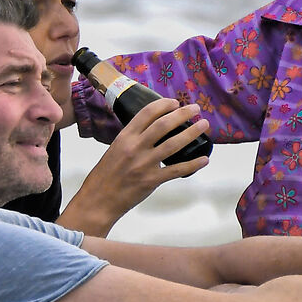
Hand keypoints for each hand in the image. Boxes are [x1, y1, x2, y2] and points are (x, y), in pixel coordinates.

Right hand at [59, 101, 209, 237]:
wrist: (98, 200)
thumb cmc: (104, 175)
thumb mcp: (114, 149)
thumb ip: (131, 139)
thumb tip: (150, 131)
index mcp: (124, 137)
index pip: (146, 113)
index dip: (163, 105)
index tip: (175, 102)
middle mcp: (135, 147)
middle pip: (163, 124)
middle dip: (183, 114)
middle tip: (195, 108)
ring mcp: (144, 164)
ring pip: (173, 144)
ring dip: (191, 133)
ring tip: (203, 125)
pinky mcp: (151, 180)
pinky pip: (176, 170)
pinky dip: (192, 164)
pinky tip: (203, 159)